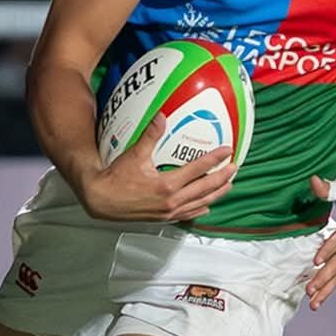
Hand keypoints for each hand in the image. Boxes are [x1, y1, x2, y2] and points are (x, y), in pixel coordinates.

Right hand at [78, 114, 234, 223]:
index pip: (198, 169)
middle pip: (206, 188)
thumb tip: (161, 116)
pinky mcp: (164, 218)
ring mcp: (169, 212)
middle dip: (223, 177)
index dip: (215, 159)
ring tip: (228, 185)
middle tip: (234, 167)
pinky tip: (206, 204)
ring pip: (201, 203)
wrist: (101, 200)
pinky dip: (201, 207)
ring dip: (216, 193)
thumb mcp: (135, 154)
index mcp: (167, 185)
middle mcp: (172, 201)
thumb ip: (151, 135)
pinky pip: (188, 214)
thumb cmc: (116, 179)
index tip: (227, 151)